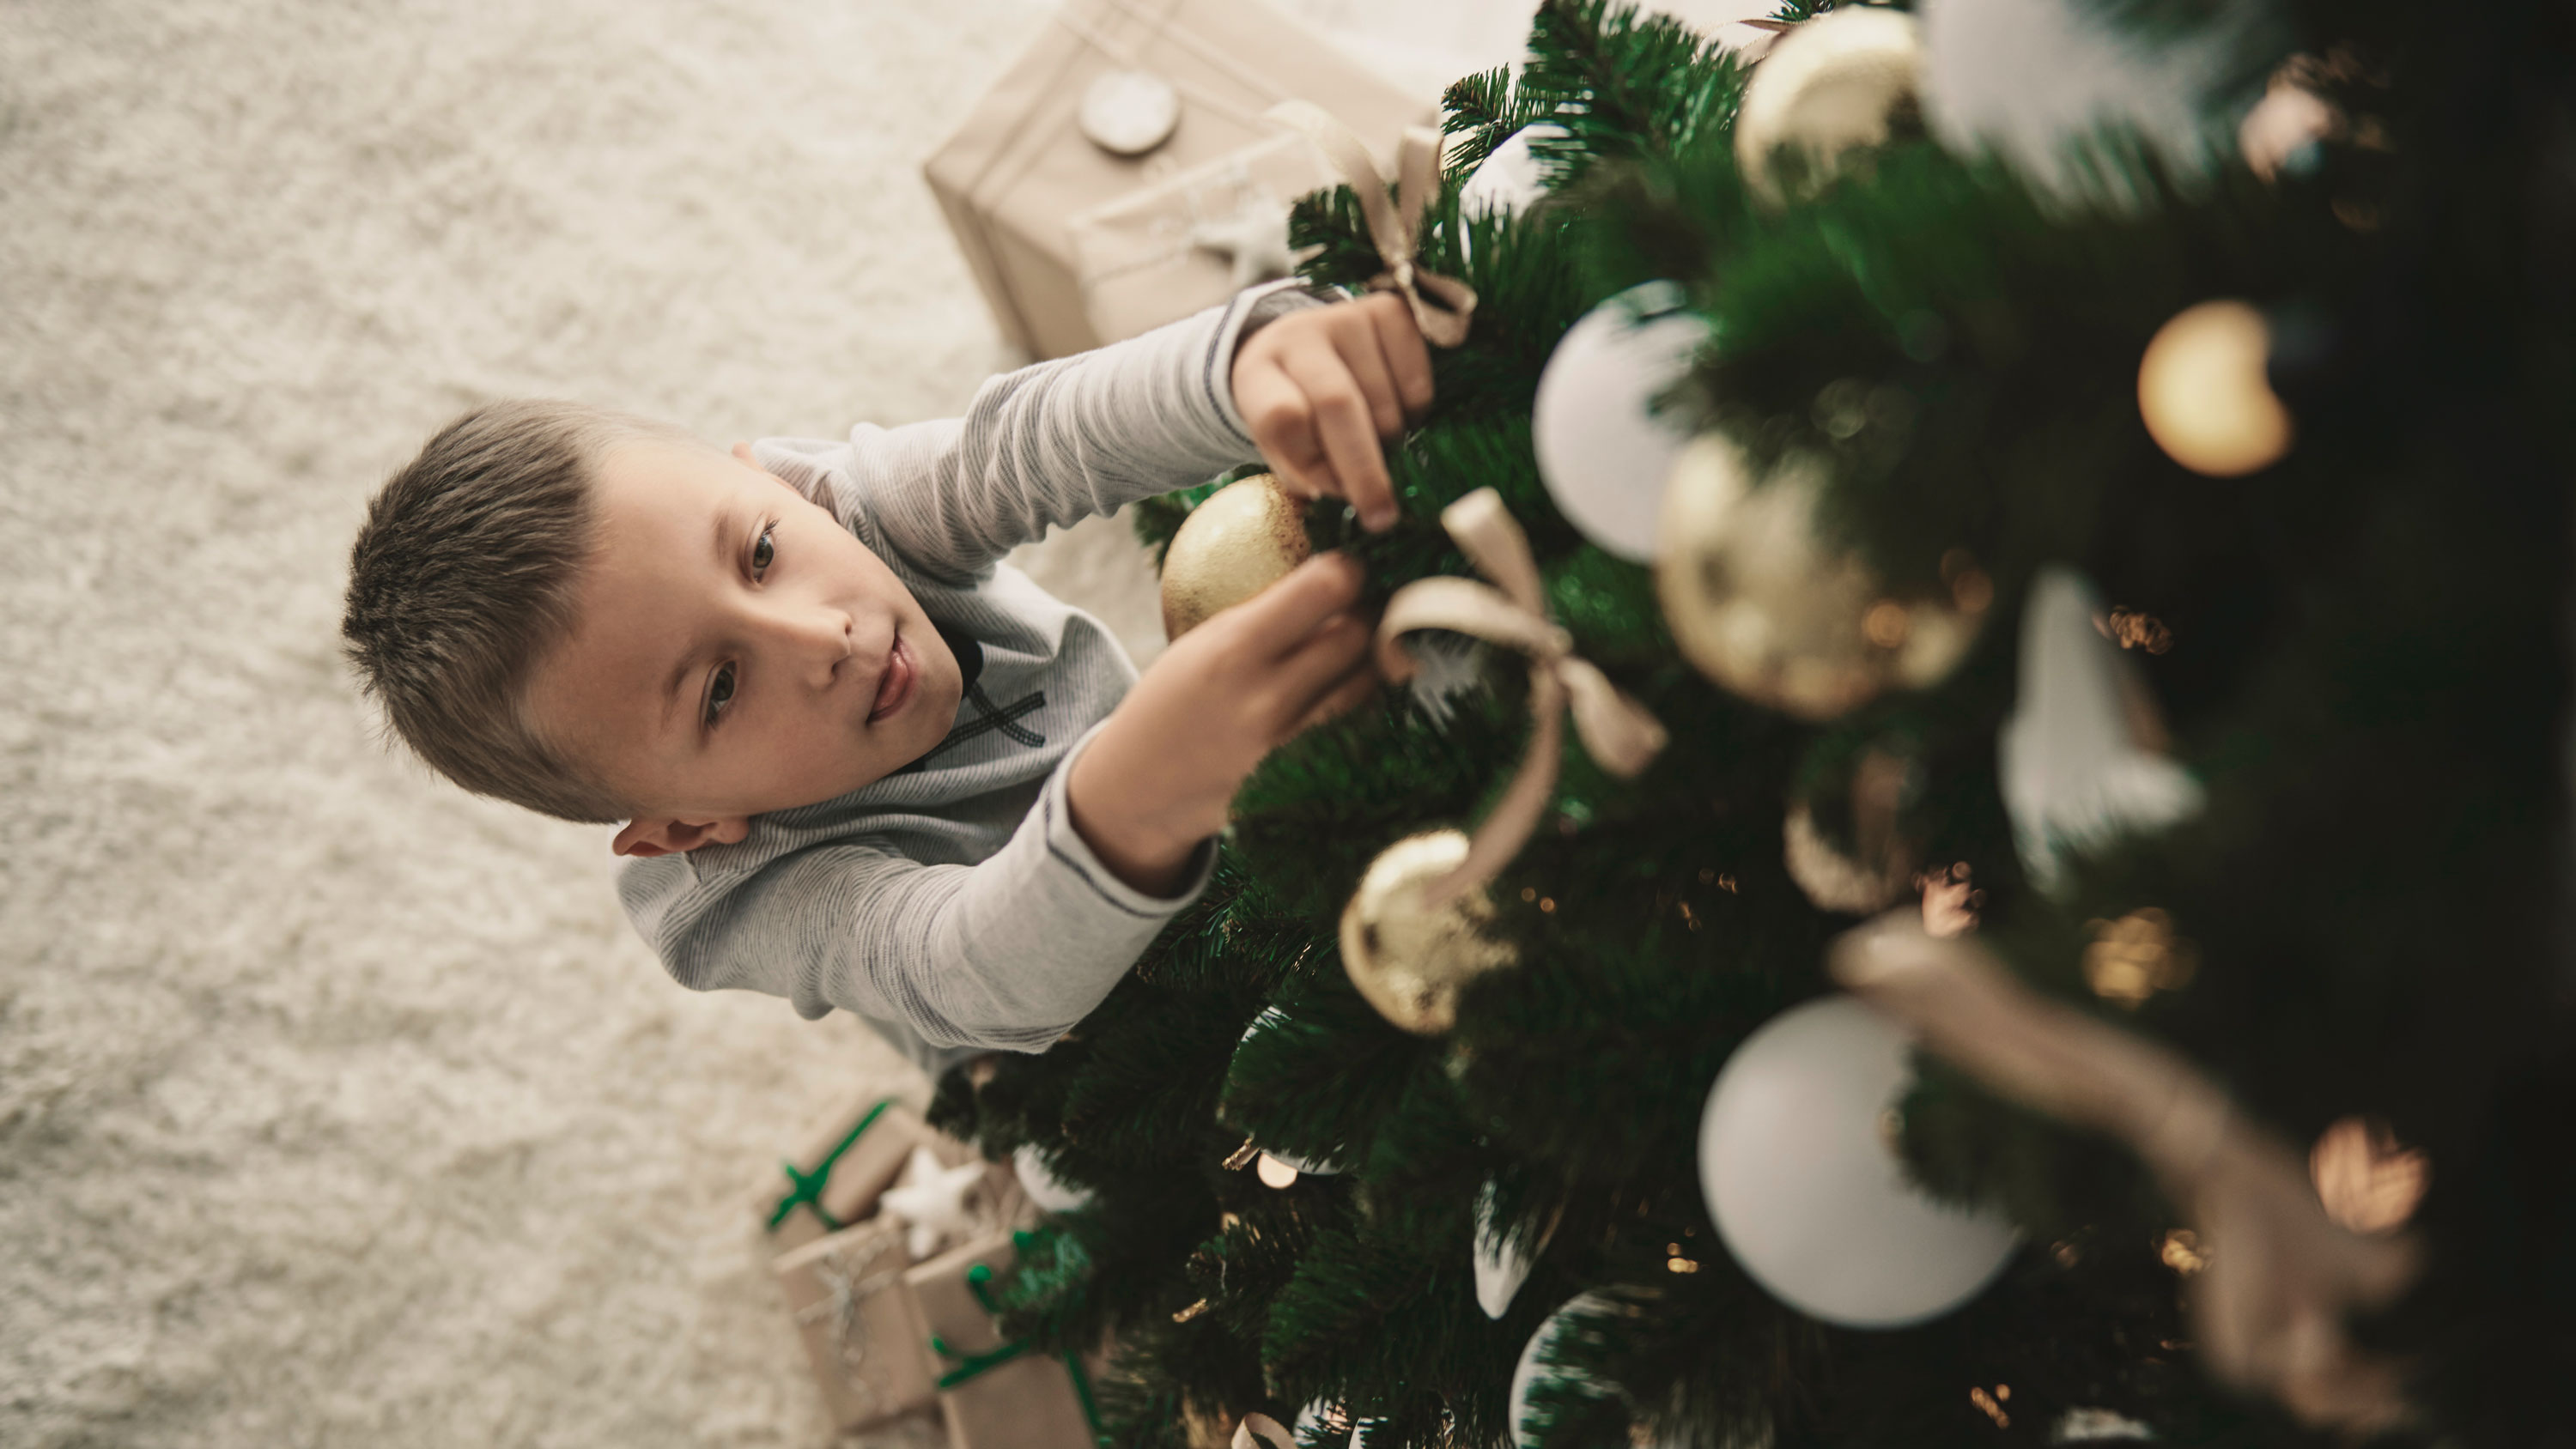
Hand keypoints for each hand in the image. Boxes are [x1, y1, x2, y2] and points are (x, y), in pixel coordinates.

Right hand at [1068, 554, 1378, 893]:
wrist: (1139, 790)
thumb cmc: (1170, 704)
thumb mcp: (1202, 643)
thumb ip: (1266, 613)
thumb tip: (1334, 575)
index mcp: (1234, 648)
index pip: (1327, 588)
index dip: (1347, 572)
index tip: (1346, 572)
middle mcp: (1267, 697)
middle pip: (1357, 635)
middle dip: (1361, 616)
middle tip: (1353, 614)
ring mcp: (1289, 745)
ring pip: (1368, 684)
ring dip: (1366, 663)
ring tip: (1345, 657)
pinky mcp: (1303, 781)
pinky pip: (1358, 730)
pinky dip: (1358, 707)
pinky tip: (1339, 698)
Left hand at [1231, 292, 1433, 531]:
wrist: (1307, 346)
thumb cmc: (1295, 407)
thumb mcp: (1282, 444)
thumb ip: (1305, 471)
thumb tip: (1346, 491)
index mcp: (1257, 372)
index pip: (1282, 416)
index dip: (1310, 460)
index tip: (1333, 495)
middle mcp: (1298, 334)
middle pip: (1337, 403)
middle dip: (1363, 466)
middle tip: (1381, 514)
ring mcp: (1345, 317)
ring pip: (1384, 398)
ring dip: (1392, 440)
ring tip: (1383, 448)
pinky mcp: (1389, 311)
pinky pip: (1417, 378)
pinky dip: (1417, 410)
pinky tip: (1401, 413)